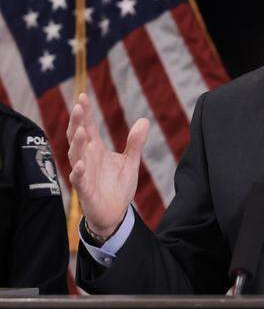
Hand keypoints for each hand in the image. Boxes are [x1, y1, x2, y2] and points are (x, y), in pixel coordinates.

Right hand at [66, 92, 148, 237]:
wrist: (116, 213)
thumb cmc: (118, 185)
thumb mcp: (130, 161)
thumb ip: (135, 142)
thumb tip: (144, 120)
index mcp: (95, 149)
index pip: (88, 127)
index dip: (85, 113)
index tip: (83, 96)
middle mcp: (86, 158)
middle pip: (78, 137)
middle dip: (78, 122)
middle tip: (79, 107)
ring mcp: (83, 174)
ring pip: (75, 156)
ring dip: (76, 143)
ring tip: (80, 130)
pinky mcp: (85, 190)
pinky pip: (78, 180)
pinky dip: (78, 172)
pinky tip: (80, 164)